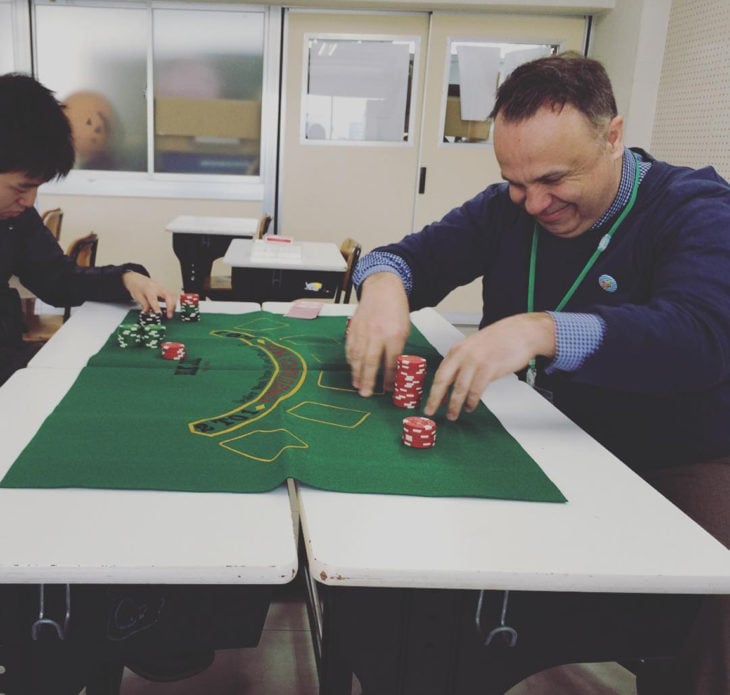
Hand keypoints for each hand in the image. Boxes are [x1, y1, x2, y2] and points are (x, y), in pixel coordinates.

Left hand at [122, 271, 177, 318]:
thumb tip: (148, 313)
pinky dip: (173, 302)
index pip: (154, 299)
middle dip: (170, 306)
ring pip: (172, 295)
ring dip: (173, 305)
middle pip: (167, 296)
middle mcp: (157, 288)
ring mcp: (163, 288)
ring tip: (171, 313)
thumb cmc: (137, 287)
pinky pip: (173, 295)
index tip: (159, 315)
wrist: (137, 279)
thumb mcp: (137, 297)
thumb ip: (144, 305)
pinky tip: (172, 308)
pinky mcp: (165, 289)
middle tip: (169, 315)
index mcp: (148, 289)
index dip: (157, 308)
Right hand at [346, 272, 410, 395]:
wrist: (382, 288)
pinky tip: (352, 368)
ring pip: (357, 356)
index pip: (391, 362)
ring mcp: (363, 331)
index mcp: (394, 335)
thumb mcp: (405, 329)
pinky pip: (350, 347)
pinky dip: (350, 359)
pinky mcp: (353, 328)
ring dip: (356, 373)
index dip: (389, 378)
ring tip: (357, 385)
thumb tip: (393, 367)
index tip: (388, 389)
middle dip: (368, 380)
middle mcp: (377, 334)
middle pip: (371, 362)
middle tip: (366, 394)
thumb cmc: (396, 310)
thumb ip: (397, 348)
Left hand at [424, 312, 555, 419]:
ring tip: (453, 415)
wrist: (522, 332)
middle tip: (430, 412)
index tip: (429, 402)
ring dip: (455, 405)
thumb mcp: (474, 347)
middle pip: (443, 380)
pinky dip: (471, 401)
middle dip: (435, 399)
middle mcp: (463, 355)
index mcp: (457, 349)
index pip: (440, 373)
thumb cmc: (501, 340)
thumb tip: (453, 383)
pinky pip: (476, 390)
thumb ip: (463, 362)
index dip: (433, 390)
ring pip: (459, 388)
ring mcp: (475, 361)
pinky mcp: (489, 369)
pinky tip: (470, 406)